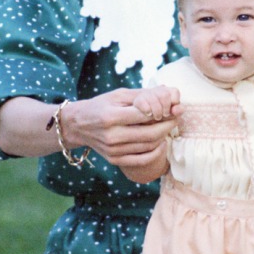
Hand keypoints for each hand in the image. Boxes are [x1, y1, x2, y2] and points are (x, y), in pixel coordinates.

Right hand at [60, 88, 181, 168]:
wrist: (78, 125)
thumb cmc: (101, 106)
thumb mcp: (118, 95)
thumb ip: (141, 95)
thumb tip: (167, 93)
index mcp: (111, 116)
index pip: (145, 115)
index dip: (163, 112)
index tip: (173, 109)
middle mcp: (111, 135)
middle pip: (149, 134)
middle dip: (167, 126)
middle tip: (175, 119)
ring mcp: (112, 150)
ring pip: (147, 147)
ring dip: (163, 138)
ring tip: (167, 128)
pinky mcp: (114, 159)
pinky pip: (141, 160)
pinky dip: (155, 153)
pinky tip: (161, 143)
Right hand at [131, 86, 181, 122]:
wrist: (142, 112)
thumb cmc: (161, 112)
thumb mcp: (171, 111)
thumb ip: (177, 110)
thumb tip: (181, 110)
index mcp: (168, 91)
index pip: (175, 91)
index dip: (174, 101)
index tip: (172, 110)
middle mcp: (158, 90)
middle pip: (164, 95)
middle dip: (166, 108)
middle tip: (164, 115)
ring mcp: (147, 94)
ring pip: (154, 100)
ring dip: (157, 112)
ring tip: (157, 117)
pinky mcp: (138, 100)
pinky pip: (144, 104)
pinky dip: (147, 111)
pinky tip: (148, 114)